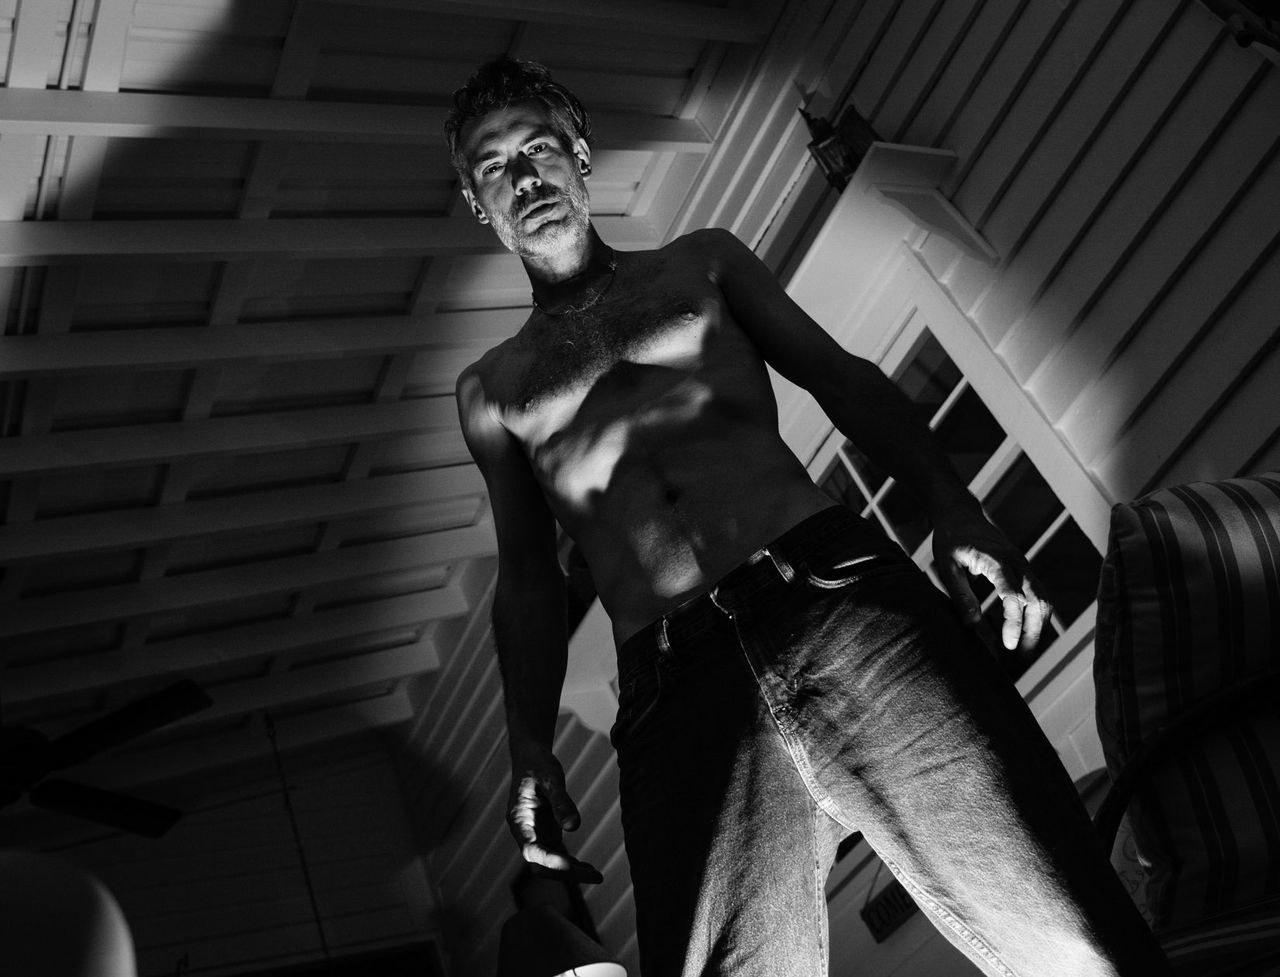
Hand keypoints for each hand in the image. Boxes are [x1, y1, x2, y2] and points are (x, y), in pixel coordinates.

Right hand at [507, 744, 602, 883]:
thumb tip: (574, 827)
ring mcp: (534, 835)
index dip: (550, 860)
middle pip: (540, 864)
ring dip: (570, 872)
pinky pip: (556, 855)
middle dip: (566, 873)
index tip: (572, 865)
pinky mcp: (544, 834)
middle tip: (595, 876)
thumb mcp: (551, 778)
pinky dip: (571, 864)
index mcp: (519, 820)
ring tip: (596, 876)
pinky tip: (588, 868)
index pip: (531, 850)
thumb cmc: (538, 765)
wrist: (531, 757)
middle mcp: (524, 833)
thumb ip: (561, 802)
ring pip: (549, 864)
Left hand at [932, 509, 1052, 651]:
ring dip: (1037, 626)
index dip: (1014, 623)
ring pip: (1043, 598)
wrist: (959, 513)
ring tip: (1025, 653)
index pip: (1014, 597)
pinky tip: (1026, 633)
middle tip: (1021, 659)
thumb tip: (972, 626)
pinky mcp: (1023, 567)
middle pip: (1038, 600)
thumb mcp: (947, 567)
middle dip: (1033, 632)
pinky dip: (1036, 615)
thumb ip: (960, 595)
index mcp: (996, 561)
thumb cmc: (949, 539)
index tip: (1008, 645)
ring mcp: (1023, 564)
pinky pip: (1037, 593)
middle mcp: (1016, 562)